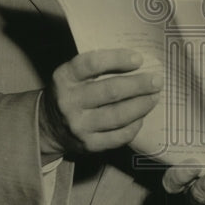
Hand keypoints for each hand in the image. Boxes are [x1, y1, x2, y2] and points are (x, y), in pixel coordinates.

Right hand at [39, 49, 161, 158]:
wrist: (48, 127)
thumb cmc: (72, 92)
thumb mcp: (74, 74)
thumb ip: (98, 67)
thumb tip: (138, 62)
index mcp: (64, 78)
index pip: (92, 64)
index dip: (118, 59)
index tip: (139, 59)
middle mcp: (69, 102)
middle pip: (111, 91)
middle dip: (139, 85)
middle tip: (157, 80)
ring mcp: (78, 126)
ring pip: (118, 115)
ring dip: (142, 105)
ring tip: (154, 97)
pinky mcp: (89, 145)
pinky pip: (119, 136)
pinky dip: (134, 125)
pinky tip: (141, 116)